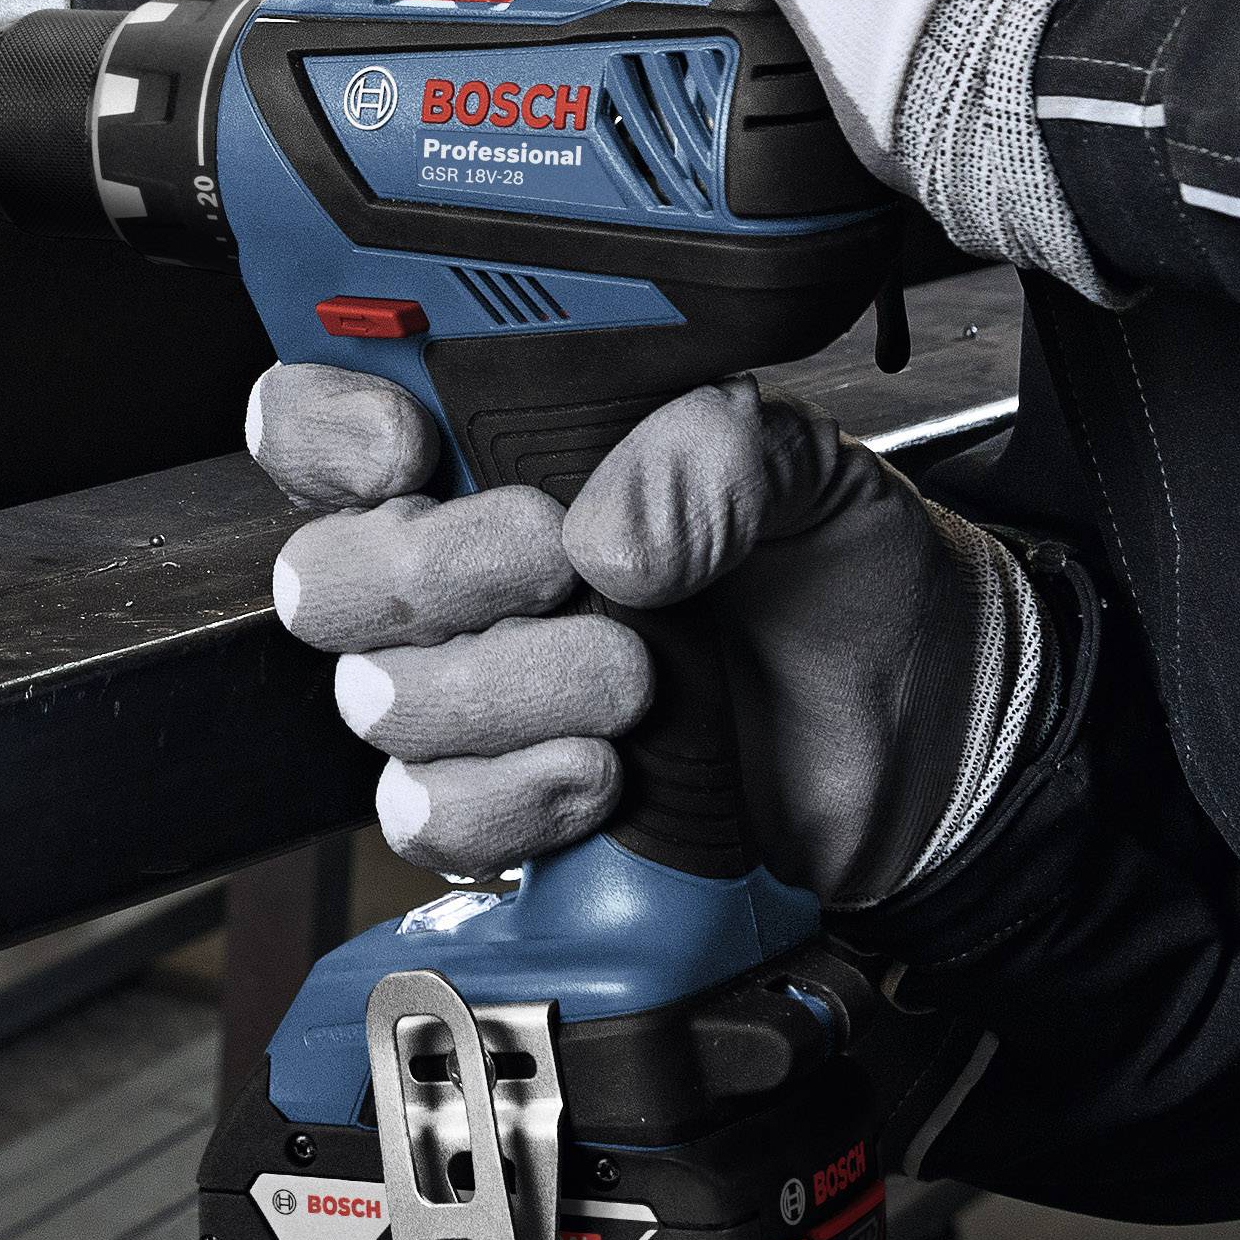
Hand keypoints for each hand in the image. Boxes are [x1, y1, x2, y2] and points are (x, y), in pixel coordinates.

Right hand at [249, 360, 1065, 907]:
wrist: (921, 728)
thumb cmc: (839, 574)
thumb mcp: (800, 464)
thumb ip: (710, 451)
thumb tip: (609, 532)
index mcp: (489, 454)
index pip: (319, 423)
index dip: (328, 432)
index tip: (412, 444)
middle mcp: (455, 574)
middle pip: (327, 575)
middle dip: (438, 571)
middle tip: (556, 557)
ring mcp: (471, 697)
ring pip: (382, 700)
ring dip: (512, 689)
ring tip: (636, 676)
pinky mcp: (506, 811)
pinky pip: (430, 816)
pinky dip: (518, 796)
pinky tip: (606, 773)